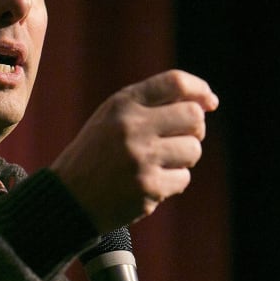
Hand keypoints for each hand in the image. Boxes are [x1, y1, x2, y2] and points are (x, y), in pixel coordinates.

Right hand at [51, 70, 218, 232]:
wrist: (69, 197)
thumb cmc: (97, 153)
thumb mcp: (113, 117)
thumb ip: (152, 104)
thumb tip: (209, 102)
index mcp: (121, 104)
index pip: (175, 83)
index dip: (200, 89)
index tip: (210, 102)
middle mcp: (131, 127)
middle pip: (194, 116)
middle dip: (195, 129)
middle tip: (179, 138)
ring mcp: (140, 158)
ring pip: (193, 150)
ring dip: (183, 158)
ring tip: (157, 163)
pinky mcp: (148, 188)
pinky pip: (183, 179)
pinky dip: (171, 182)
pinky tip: (148, 183)